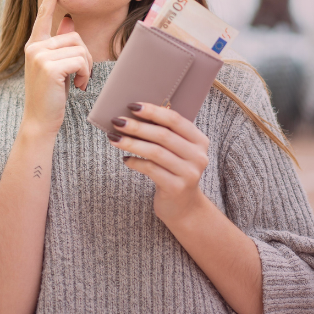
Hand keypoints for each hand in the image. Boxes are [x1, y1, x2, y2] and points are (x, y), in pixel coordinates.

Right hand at [22, 0, 92, 133]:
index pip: (44, 15)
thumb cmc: (50, 95)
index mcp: (34, 45)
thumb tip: (67, 19)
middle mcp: (34, 47)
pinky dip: (85, 74)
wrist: (40, 120)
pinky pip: (80, 60)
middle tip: (81, 76)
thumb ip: (60, 42)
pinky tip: (77, 87)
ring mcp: (39, 56)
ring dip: (87, 67)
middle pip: (74, 36)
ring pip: (79, 48)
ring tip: (78, 82)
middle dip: (86, 57)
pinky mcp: (49, 67)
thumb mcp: (56, 66)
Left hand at [108, 103, 209, 225]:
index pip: (175, 120)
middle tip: (117, 121)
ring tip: (114, 138)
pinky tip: (125, 159)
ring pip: (155, 152)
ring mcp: (189, 173)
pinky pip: (151, 169)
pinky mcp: (176, 188)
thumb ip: (165, 134)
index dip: (153, 111)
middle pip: (163, 135)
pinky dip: (135, 162)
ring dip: (131, 143)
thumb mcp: (177, 151)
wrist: (183, 207)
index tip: (132, 106)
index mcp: (199, 141)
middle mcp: (198, 156)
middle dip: (137, 127)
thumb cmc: (174, 171)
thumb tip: (133, 115)